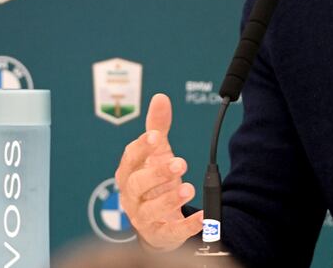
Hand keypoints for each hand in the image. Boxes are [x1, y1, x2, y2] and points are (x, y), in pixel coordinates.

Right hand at [115, 93, 202, 249]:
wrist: (156, 221)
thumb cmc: (154, 182)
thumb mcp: (157, 153)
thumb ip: (157, 126)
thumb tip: (160, 98)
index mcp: (129, 173)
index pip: (130, 158)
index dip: (141, 147)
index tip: (156, 136)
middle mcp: (132, 196)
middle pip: (137, 185)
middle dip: (157, 173)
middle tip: (180, 163)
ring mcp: (144, 218)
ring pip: (150, 211)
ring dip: (170, 199)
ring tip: (189, 188)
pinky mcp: (159, 234)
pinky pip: (171, 232)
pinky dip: (186, 226)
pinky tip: (202, 217)